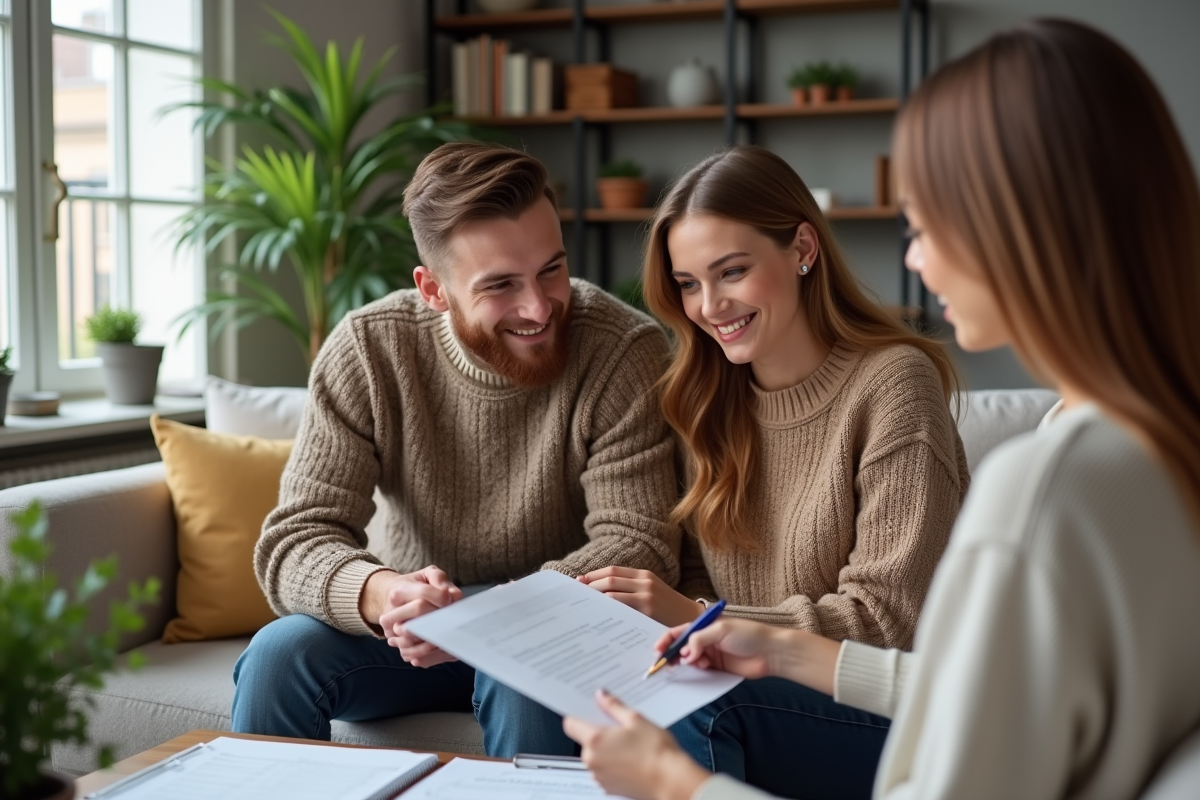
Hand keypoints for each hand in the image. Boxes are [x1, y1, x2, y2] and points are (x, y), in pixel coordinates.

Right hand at [364, 566, 462, 667]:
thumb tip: (453, 595)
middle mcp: (391, 614)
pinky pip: (414, 656)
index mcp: (399, 592)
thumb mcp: (426, 575)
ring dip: (435, 639)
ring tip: (448, 633)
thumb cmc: (415, 588)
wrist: (393, 602)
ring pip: (414, 642)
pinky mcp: (398, 647)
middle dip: (440, 617)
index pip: (423, 594)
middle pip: (419, 617)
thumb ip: (439, 579)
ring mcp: (393, 634)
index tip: (451, 598)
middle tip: (452, 617)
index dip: (441, 597)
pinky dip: (430, 656)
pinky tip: (441, 647)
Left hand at [563, 690, 709, 799]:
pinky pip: (604, 769)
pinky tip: (631, 757)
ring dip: (606, 748)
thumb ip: (613, 706)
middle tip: (618, 725)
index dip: (578, 714)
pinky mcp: (608, 787)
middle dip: (598, 731)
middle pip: (584, 739)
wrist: (671, 782)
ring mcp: (599, 776)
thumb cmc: (655, 752)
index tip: (588, 709)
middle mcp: (592, 760)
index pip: (570, 724)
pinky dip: (612, 762)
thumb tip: (602, 696)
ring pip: (595, 755)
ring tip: (630, 743)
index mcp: (594, 740)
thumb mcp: (635, 719)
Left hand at [578, 567, 701, 626]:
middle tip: (576, 593)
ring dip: (594, 596)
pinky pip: (620, 606)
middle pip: (609, 578)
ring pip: (612, 591)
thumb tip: (604, 593)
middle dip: (589, 585)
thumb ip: (632, 589)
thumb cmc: (669, 609)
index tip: (579, 581)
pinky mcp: (646, 609)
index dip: (593, 575)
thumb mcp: (653, 591)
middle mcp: (644, 581)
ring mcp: (646, 594)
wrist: (692, 618)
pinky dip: (606, 607)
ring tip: (582, 604)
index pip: (612, 570)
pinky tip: (597, 614)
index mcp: (644, 575)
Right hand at [657, 618, 839, 694]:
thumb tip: (684, 652)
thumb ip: (699, 639)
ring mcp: (711, 654)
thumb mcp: (721, 630)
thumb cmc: (749, 634)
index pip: (680, 631)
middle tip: (664, 662)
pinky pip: (700, 671)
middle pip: (681, 647)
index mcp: (705, 625)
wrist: (771, 653)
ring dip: (686, 662)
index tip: (658, 650)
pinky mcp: (718, 669)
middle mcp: (705, 639)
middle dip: (672, 654)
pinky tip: (701, 667)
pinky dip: (696, 670)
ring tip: (693, 663)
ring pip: (689, 660)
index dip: (667, 640)